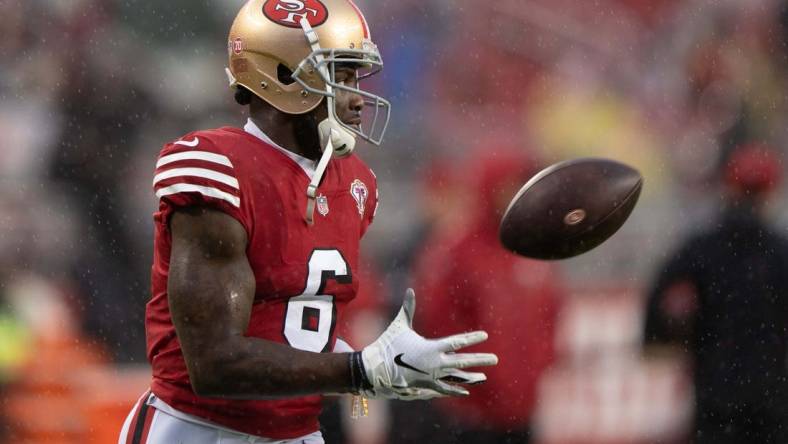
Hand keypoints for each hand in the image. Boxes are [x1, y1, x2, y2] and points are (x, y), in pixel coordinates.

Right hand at [358, 288, 497, 398]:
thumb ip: (408, 308)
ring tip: (483, 377)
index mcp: (431, 347)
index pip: (457, 342)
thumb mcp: (399, 324)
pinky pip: (443, 389)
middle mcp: (434, 363)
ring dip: (471, 377)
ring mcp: (430, 376)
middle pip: (462, 361)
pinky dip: (454, 390)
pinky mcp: (424, 386)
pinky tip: (465, 391)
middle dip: (479, 359)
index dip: (471, 338)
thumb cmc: (387, 344)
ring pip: (455, 377)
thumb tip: (409, 289)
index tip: (484, 336)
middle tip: (495, 359)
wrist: (375, 369)